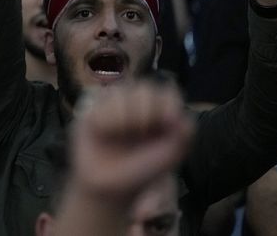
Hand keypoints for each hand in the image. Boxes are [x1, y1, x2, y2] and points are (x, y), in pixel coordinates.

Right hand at [70, 81, 193, 204]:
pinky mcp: (92, 110)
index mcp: (160, 113)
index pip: (168, 94)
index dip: (168, 103)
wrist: (110, 188)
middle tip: (141, 131)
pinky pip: (99, 102)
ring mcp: (114, 105)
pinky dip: (105, 120)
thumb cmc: (141, 171)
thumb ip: (183, 134)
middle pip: (144, 90)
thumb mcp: (170, 156)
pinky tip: (104, 134)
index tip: (169, 120)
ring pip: (120, 92)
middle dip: (145, 111)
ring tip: (120, 135)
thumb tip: (179, 115)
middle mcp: (137, 105)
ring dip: (124, 116)